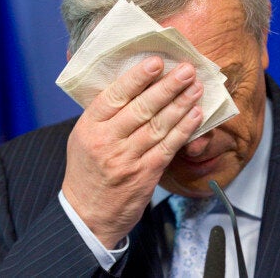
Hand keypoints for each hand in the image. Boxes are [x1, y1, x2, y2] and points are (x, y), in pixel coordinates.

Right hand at [62, 56, 203, 247]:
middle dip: (168, 87)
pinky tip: (196, 115)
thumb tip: (133, 84)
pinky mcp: (145, 175)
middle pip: (141, 108)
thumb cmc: (87, 172)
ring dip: (181, 104)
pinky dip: (184, 129)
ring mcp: (127, 159)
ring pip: (158, 126)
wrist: (88, 216)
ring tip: (196, 87)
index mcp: (89, 128)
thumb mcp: (83, 139)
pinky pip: (168, 147)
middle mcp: (107, 142)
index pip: (114, 96)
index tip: (156, 62)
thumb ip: (104, 115)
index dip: (137, 78)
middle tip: (187, 70)